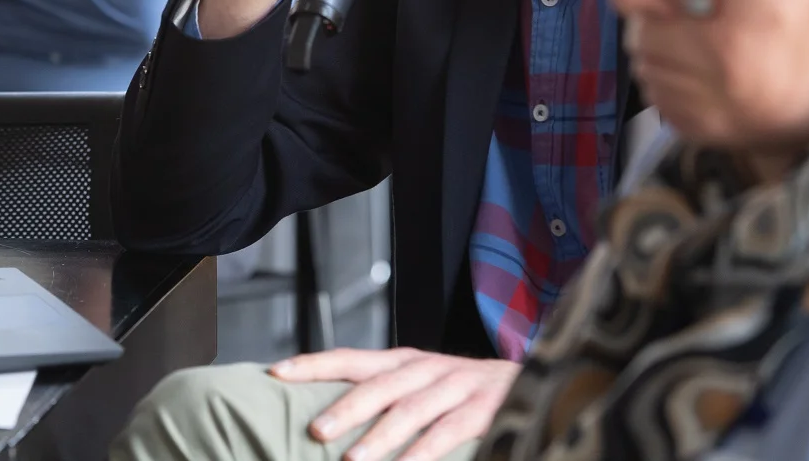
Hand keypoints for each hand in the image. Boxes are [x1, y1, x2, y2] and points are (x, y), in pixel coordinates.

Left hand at [271, 348, 518, 460]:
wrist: (533, 380)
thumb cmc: (461, 391)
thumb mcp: (420, 383)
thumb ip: (382, 393)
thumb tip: (325, 414)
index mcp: (404, 361)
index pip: (350, 358)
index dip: (313, 364)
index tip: (276, 372)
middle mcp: (426, 369)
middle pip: (379, 385)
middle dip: (346, 406)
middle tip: (316, 429)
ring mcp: (455, 387)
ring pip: (411, 410)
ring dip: (379, 437)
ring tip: (351, 460)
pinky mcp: (483, 410)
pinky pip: (450, 432)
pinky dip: (425, 452)